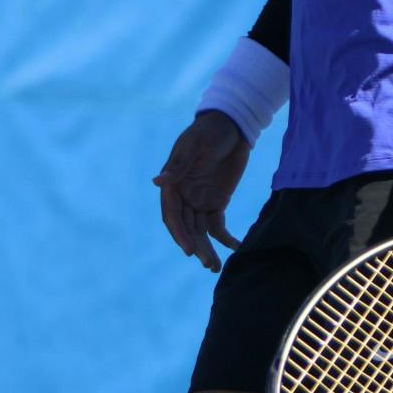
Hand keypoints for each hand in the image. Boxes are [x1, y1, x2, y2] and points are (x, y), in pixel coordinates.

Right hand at [153, 110, 249, 271]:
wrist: (232, 125)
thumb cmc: (209, 132)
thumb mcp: (194, 146)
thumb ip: (178, 166)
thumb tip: (157, 182)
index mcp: (173, 184)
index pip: (172, 215)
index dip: (179, 234)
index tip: (190, 250)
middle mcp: (184, 196)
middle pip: (187, 228)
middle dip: (196, 247)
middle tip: (208, 264)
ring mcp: (200, 200)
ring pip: (201, 231)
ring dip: (207, 248)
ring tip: (215, 267)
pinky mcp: (217, 202)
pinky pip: (218, 225)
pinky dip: (225, 238)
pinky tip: (235, 247)